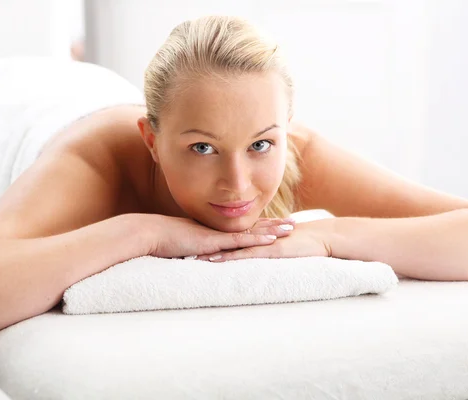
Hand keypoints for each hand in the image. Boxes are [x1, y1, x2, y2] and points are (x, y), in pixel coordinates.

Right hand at [144, 215, 291, 258]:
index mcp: (211, 231)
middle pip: (250, 227)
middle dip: (272, 225)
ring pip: (250, 231)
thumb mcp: (179, 246)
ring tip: (291, 228)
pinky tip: (273, 239)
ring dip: (272, 230)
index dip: (257, 226)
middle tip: (292, 222)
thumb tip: (192, 259)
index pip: (239, 228)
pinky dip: (258, 240)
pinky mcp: (214, 241)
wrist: (149, 234)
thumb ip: (190, 251)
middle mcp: (217, 230)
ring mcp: (217, 234)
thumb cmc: (159, 241)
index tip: (272, 224)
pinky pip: (240, 241)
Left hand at [196, 219, 332, 261]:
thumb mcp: (278, 246)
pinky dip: (229, 257)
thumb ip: (263, 249)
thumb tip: (252, 255)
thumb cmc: (302, 244)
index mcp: (253, 237)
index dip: (207, 242)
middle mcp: (253, 238)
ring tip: (191, 258)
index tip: (189, 245)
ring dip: (210, 253)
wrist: (322, 238)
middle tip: (182, 250)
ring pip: (229, 248)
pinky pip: (245, 254)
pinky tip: (216, 260)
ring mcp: (260, 243)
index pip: (226, 240)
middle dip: (202, 247)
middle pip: (223, 242)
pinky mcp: (268, 251)